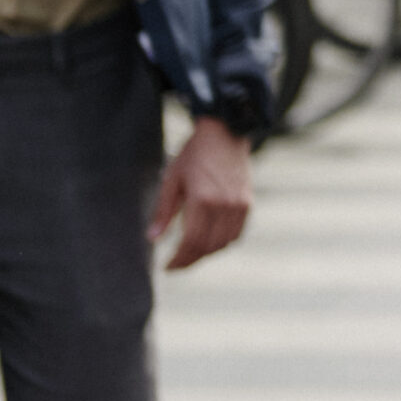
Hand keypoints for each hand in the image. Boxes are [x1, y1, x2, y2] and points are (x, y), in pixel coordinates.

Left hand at [151, 116, 252, 270]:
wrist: (225, 134)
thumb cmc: (194, 155)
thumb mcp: (172, 180)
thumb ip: (164, 211)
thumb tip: (153, 238)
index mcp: (202, 199)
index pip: (191, 241)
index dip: (179, 259)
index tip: (167, 267)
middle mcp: (223, 204)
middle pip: (207, 246)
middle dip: (190, 260)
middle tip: (177, 264)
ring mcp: (238, 204)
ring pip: (223, 243)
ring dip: (207, 253)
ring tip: (192, 254)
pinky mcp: (247, 202)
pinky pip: (236, 233)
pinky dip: (223, 243)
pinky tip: (210, 242)